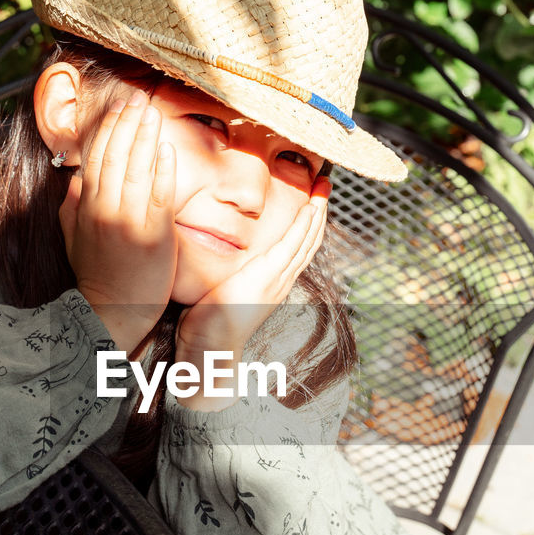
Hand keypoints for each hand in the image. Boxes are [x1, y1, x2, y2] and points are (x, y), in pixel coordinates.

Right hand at [59, 89, 176, 353]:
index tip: (117, 108)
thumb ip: (71, 208)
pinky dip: (162, 170)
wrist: (112, 311)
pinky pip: (159, 195)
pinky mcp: (155, 235)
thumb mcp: (73, 240)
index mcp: (86, 208)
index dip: (107, 130)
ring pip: (136, 169)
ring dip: (144, 137)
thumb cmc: (97, 276)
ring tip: (152, 112)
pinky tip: (166, 149)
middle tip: (137, 98)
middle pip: (115, 157)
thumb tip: (74, 180)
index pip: (95, 158)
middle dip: (126, 124)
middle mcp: (106, 210)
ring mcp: (131, 221)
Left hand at [174, 178, 329, 405]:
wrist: (209, 350)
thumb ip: (229, 275)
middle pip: (308, 240)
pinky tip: (310, 207)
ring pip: (306, 240)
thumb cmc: (208, 325)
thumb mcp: (222, 292)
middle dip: (318, 211)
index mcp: (272, 284)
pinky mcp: (269, 278)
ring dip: (316, 212)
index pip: (296, 248)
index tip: (312, 200)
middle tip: (325, 184)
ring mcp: (278, 280)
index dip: (306, 223)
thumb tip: (220, 263)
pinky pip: (293, 245)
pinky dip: (304, 225)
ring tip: (324, 187)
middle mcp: (281, 281)